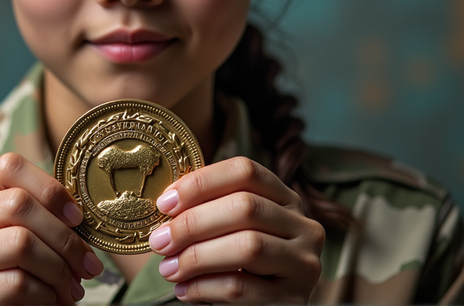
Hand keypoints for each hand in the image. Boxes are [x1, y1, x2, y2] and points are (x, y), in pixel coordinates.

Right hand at [0, 152, 104, 303]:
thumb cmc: (12, 274)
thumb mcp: (19, 235)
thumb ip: (37, 214)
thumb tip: (78, 213)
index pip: (8, 166)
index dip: (50, 187)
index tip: (77, 217)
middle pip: (18, 204)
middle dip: (64, 236)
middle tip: (89, 263)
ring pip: (20, 242)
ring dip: (59, 268)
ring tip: (72, 286)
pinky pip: (18, 282)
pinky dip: (45, 293)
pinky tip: (49, 299)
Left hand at [148, 157, 323, 303]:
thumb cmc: (242, 265)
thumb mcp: (234, 230)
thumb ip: (212, 210)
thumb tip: (167, 204)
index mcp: (285, 198)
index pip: (245, 171)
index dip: (201, 182)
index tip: (165, 203)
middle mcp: (303, 226)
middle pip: (245, 208)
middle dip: (193, 223)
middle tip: (160, 240)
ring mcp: (303, 263)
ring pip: (248, 246)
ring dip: (197, 256)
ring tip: (168, 268)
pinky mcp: (292, 299)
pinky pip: (241, 287)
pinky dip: (204, 287)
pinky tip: (184, 289)